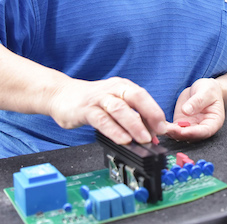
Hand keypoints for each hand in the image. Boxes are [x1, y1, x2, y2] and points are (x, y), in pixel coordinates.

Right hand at [48, 77, 166, 144]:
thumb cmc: (92, 101)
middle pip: (135, 97)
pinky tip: (123, 140)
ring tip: (144, 139)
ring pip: (119, 109)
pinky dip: (114, 131)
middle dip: (150, 114)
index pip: (143, 96)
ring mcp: (99, 99)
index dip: (155, 111)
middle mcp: (113, 89)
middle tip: (159, 131)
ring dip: (134, 124)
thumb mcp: (114, 103)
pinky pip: (102, 120)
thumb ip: (132, 116)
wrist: (61, 95)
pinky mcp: (85, 110)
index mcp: (123, 87)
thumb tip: (155, 133)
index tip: (165, 127)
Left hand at [165, 78, 225, 141]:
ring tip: (161, 127)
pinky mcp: (181, 124)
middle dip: (179, 134)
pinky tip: (158, 123)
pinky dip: (166, 127)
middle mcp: (201, 128)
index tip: (183, 131)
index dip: (194, 133)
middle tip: (168, 129)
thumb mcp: (206, 92)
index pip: (204, 131)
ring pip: (180, 134)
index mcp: (213, 122)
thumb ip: (197, 101)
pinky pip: (173, 128)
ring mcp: (190, 127)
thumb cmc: (210, 90)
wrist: (203, 89)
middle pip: (190, 135)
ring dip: (170, 132)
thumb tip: (186, 111)